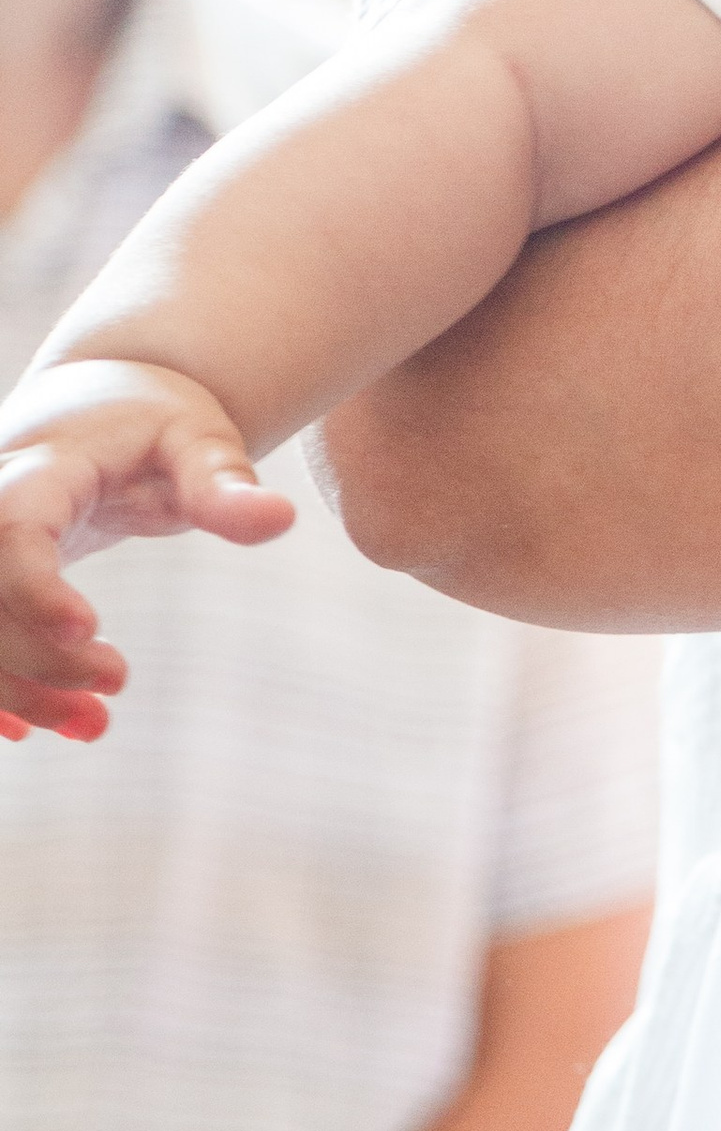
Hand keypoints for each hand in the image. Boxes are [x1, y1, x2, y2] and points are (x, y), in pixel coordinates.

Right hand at [0, 362, 292, 739]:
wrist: (97, 399)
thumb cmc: (155, 419)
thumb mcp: (198, 439)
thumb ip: (226, 483)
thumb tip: (282, 519)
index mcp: (38, 470)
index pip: (14, 530)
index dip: (36, 587)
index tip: (89, 631)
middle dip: (33, 656)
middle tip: (117, 682)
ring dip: (20, 689)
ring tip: (94, 726)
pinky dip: (1, 688)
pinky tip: (35, 731)